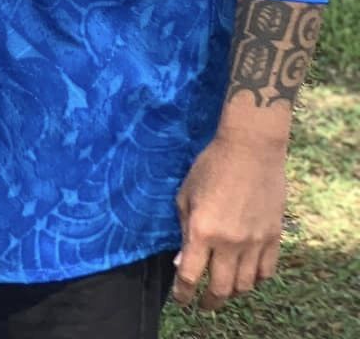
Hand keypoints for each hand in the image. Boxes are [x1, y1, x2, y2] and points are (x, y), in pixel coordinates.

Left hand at [173, 130, 287, 308]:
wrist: (250, 150)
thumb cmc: (210, 167)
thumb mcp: (185, 195)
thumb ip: (184, 231)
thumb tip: (182, 263)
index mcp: (203, 230)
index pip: (191, 275)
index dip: (183, 292)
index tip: (181, 298)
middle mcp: (230, 242)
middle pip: (221, 288)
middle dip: (210, 301)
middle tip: (203, 304)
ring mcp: (255, 242)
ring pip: (246, 285)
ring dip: (232, 292)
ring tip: (224, 291)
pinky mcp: (274, 238)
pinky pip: (267, 271)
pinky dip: (256, 280)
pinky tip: (247, 276)